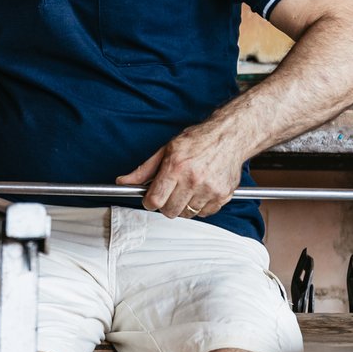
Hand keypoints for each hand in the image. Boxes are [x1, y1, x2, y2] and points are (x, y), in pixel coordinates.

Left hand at [114, 122, 244, 218]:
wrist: (229, 137)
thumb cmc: (197, 141)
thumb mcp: (166, 150)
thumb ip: (144, 170)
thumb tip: (123, 182)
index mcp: (176, 167)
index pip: (155, 200)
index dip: (149, 202)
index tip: (151, 199)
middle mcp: (193, 179)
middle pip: (170, 211)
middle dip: (165, 204)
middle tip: (170, 192)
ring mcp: (209, 189)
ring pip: (186, 214)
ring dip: (183, 206)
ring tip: (186, 189)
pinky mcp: (222, 195)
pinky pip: (204, 213)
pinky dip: (199, 207)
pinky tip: (199, 192)